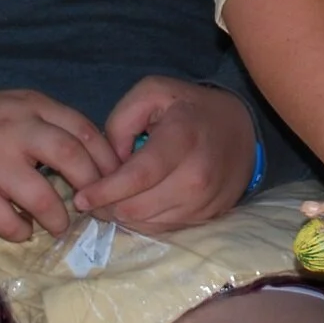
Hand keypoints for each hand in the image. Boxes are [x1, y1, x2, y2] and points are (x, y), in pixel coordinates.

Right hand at [0, 89, 120, 240]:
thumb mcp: (25, 108)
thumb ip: (59, 125)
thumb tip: (104, 162)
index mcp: (34, 106)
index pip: (83, 130)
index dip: (106, 159)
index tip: (116, 180)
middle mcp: (13, 129)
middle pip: (68, 156)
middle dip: (91, 186)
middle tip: (95, 206)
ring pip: (39, 195)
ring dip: (58, 217)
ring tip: (61, 225)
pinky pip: (5, 220)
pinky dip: (21, 230)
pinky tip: (25, 229)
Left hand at [69, 77, 255, 232]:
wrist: (242, 129)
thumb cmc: (190, 108)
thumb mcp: (153, 92)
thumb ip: (122, 121)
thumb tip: (109, 164)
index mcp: (183, 139)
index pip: (139, 176)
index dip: (105, 191)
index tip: (81, 197)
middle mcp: (197, 175)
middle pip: (137, 207)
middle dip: (108, 205)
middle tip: (94, 195)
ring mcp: (205, 201)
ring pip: (146, 224)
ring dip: (123, 215)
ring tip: (116, 197)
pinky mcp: (207, 217)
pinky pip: (162, 230)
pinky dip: (143, 220)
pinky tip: (139, 202)